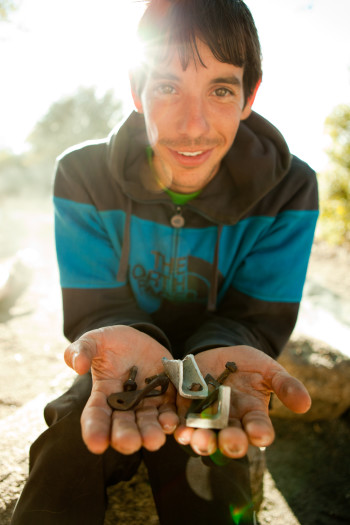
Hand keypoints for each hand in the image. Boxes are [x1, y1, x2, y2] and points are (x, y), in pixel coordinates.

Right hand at [64, 325, 177, 454]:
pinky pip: (170, 410)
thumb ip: (82, 349)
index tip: (96, 444)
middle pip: (124, 425)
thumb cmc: (112, 343)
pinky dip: (172, 418)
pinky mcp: (166, 397)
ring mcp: (146, 403)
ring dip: (151, 432)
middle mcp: (124, 405)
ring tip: (154, 440)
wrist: (139, 340)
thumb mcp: (95, 340)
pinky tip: (173, 422)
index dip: (94, 430)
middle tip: (129, 443)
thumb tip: (77, 365)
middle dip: (126, 436)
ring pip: (148, 422)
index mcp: (102, 394)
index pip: (96, 415)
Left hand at [174, 346, 310, 457]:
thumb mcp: (269, 369)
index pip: (259, 428)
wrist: (219, 353)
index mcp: (253, 415)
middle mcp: (230, 422)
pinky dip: (180, 429)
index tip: (261, 434)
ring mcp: (206, 418)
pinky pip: (182, 423)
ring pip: (205, 436)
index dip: (260, 432)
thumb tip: (305, 404)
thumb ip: (285, 385)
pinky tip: (180, 430)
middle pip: (231, 438)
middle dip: (230, 442)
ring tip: (200, 440)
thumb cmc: (250, 364)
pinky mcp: (185, 409)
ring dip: (203, 441)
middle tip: (230, 442)